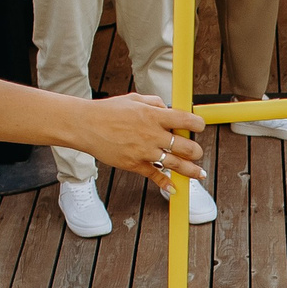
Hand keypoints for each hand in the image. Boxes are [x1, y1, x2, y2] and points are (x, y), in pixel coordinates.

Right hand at [82, 93, 205, 193]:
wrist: (86, 126)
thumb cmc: (109, 111)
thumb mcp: (134, 99)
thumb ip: (154, 103)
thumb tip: (168, 108)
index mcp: (154, 116)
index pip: (187, 121)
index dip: (198, 125)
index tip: (200, 127)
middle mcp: (152, 134)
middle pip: (186, 147)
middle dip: (196, 151)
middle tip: (196, 152)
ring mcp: (144, 151)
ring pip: (175, 164)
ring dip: (190, 170)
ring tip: (198, 173)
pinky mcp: (134, 164)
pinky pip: (154, 175)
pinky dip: (165, 184)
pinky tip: (174, 188)